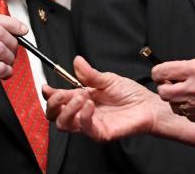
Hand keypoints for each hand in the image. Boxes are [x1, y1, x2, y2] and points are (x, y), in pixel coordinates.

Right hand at [0, 14, 27, 126]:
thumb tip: (15, 33)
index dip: (12, 23)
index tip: (23, 29)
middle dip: (13, 43)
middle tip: (12, 54)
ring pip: (0, 48)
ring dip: (10, 58)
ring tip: (6, 66)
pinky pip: (0, 67)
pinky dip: (8, 71)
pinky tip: (3, 75)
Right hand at [44, 57, 162, 141]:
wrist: (147, 105)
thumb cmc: (130, 94)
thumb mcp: (108, 79)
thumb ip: (90, 73)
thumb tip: (76, 61)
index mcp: (81, 98)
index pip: (58, 99)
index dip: (49, 94)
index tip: (47, 87)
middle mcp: (82, 112)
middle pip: (54, 115)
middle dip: (53, 103)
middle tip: (63, 93)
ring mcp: (89, 124)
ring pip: (63, 124)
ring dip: (67, 109)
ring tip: (81, 97)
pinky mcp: (99, 133)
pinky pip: (83, 128)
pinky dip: (83, 115)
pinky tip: (90, 104)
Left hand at [151, 55, 194, 123]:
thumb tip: (180, 71)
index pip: (161, 72)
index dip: (160, 72)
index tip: (164, 73)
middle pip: (163, 93)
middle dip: (166, 88)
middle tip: (174, 84)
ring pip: (176, 107)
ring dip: (178, 101)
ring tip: (190, 93)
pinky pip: (190, 116)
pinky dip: (191, 111)